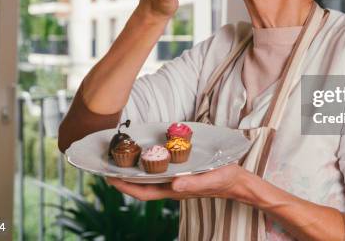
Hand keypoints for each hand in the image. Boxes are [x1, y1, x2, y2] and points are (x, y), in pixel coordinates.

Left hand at [106, 164, 252, 201]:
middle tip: (107, 161)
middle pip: (140, 185)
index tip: (108, 176)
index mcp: (174, 191)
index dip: (123, 187)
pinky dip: (147, 162)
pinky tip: (145, 151)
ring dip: (133, 169)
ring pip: (147, 177)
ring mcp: (174, 180)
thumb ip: (193, 183)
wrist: (237, 180)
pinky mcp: (180, 172)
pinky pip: (158, 169)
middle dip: (123, 176)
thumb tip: (174, 185)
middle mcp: (170, 186)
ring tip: (120, 154)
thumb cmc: (224, 180)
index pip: (142, 193)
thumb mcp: (211, 179)